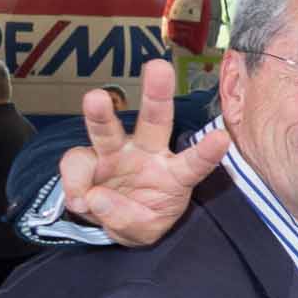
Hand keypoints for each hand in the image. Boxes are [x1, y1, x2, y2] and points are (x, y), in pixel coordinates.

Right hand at [60, 58, 228, 246]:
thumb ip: (125, 218)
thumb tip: (93, 197)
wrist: (112, 221)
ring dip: (101, 113)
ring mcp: (116, 153)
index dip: (207, 151)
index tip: (222, 138)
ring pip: (109, 129)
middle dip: (157, 94)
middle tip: (159, 67)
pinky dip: (75, 182)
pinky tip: (81, 200)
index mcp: (175, 173)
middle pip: (156, 120)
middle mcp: (148, 153)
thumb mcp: (142, 230)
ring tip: (95, 99)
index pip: (195, 162)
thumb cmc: (141, 217)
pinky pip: (77, 163)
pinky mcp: (88, 159)